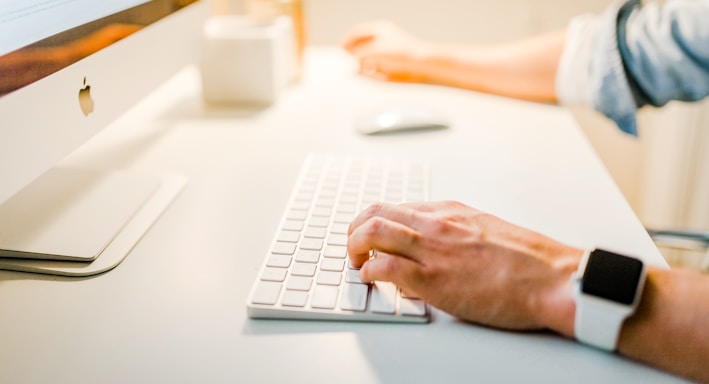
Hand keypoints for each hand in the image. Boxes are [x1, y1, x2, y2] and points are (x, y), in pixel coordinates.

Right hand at [341, 20, 432, 81]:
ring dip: (365, 67)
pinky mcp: (392, 65)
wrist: (423, 65)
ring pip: (367, 61)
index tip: (341, 54)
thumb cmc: (402, 54)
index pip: (355, 33)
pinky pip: (376, 71)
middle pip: (360, 47)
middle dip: (355, 58)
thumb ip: (357, 55)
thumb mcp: (374, 52)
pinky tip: (380, 77)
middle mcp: (382, 39)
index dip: (346, 43)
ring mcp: (387, 52)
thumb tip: (350, 60)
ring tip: (369, 72)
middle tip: (352, 65)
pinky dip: (375, 75)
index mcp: (379, 29)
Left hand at [347, 201, 580, 334]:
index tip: (370, 234)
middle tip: (353, 246)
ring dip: (354, 247)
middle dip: (355, 229)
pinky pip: (383, 268)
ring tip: (355, 261)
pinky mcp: (433, 278)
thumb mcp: (487, 231)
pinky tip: (372, 280)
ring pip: (372, 232)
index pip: (396, 207)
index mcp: (449, 211)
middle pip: (376, 213)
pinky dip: (368, 272)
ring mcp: (433, 249)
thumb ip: (456, 234)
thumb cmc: (528, 260)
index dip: (374, 221)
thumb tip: (433, 248)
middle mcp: (436, 223)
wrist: (553, 278)